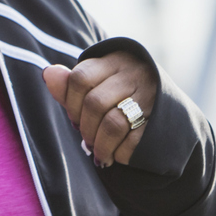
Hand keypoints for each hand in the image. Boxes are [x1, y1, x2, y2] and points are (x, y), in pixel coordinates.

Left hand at [43, 52, 158, 167]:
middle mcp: (135, 74)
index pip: (80, 78)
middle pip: (95, 103)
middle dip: (86, 128)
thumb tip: (48, 74)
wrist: (167, 112)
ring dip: (100, 145)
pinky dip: (119, 154)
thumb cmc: (119, 97)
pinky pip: (132, 142)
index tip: (75, 117)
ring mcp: (150, 97)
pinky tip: (116, 155)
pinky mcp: (161, 122)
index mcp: (115, 60)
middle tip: (86, 139)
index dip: (71, 103)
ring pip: (113, 124)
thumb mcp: (95, 85)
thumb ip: (70, 84)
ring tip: (98, 153)